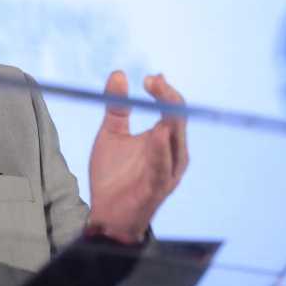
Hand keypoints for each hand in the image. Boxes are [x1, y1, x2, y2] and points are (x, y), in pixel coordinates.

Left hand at [87, 71, 187, 243]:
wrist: (106, 212)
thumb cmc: (113, 175)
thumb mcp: (111, 134)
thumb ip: (116, 107)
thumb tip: (119, 73)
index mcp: (163, 138)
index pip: (173, 109)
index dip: (164, 91)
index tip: (148, 78)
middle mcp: (172, 153)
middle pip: (178, 120)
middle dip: (168, 98)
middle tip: (152, 81)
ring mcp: (167, 171)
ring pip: (176, 142)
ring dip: (169, 119)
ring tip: (160, 98)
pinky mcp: (158, 188)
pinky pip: (163, 168)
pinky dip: (161, 150)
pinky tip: (157, 134)